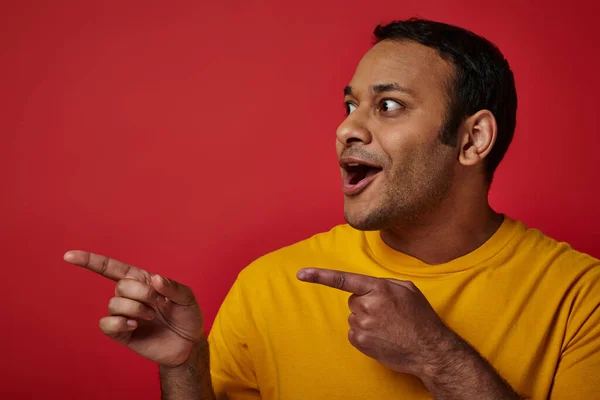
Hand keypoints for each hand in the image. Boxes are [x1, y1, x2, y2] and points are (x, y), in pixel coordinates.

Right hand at [64, 250, 203, 367]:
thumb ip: (173, 287)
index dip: (90, 261)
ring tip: (152, 316)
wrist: (188, 345)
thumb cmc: (187, 317)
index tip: (69, 256)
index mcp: (142, 281)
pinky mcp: (121, 333)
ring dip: (136, 309)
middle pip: (120, 286)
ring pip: (114, 304)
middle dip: (142, 293)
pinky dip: (120, 323)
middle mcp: (130, 296)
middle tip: (159, 303)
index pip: (112, 268)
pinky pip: (107, 324)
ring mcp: (124, 315)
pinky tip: (135, 326)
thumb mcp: (187, 298)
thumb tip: (155, 280)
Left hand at [297, 267, 452, 376]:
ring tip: (388, 327)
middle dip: (365, 303)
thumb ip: (385, 283)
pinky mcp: (360, 342)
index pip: (343, 279)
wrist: (429, 350)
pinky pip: (353, 332)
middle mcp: (367, 305)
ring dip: (366, 319)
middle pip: (353, 300)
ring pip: (354, 316)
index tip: (301, 274)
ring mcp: (362, 325)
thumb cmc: (420, 318)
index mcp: (379, 288)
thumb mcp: (408, 289)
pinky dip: (364, 334)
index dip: (320, 276)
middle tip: (386, 314)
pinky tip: (381, 337)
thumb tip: (369, 287)